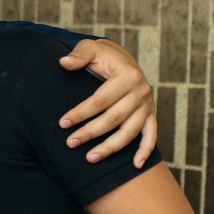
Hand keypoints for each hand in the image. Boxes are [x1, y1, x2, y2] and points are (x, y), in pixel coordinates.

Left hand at [58, 38, 156, 166]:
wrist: (122, 59)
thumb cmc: (102, 55)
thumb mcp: (90, 48)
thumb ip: (78, 54)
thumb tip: (63, 63)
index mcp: (128, 75)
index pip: (100, 100)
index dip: (80, 113)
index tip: (62, 123)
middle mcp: (142, 91)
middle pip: (114, 118)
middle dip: (90, 133)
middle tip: (70, 143)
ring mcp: (148, 105)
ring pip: (130, 131)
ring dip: (111, 147)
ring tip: (90, 158)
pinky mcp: (151, 114)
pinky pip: (151, 135)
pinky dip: (146, 151)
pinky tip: (135, 165)